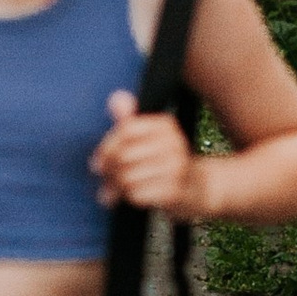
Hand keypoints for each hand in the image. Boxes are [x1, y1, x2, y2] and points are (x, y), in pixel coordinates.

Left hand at [94, 90, 206, 216]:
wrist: (197, 188)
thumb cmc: (165, 161)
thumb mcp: (149, 138)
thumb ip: (129, 120)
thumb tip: (116, 97)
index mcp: (165, 125)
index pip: (126, 130)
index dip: (107, 147)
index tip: (99, 162)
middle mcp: (174, 143)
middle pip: (124, 155)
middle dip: (110, 170)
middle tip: (106, 180)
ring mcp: (176, 167)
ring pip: (127, 177)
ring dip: (118, 187)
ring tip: (119, 190)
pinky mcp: (175, 191)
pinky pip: (137, 194)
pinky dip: (130, 197)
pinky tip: (134, 196)